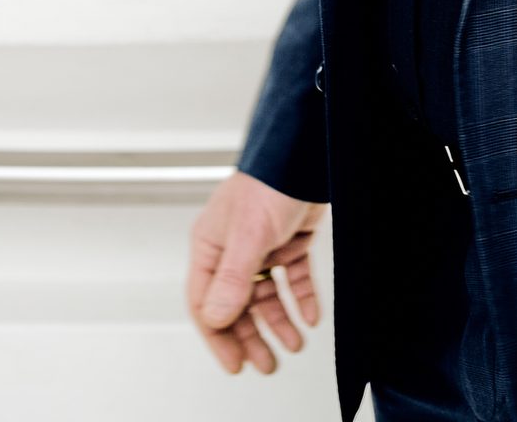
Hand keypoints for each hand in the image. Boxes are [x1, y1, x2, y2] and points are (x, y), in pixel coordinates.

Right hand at [187, 169, 325, 374]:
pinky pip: (293, 276)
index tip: (235, 363)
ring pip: (267, 294)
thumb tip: (218, 319)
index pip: (207, 303)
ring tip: (294, 345)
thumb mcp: (248, 236)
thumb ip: (232, 280)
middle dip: (252, 336)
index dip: (220, 337)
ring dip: (279, 320)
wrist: (306, 152)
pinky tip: (310, 315)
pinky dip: (301, 297)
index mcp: (212, 247)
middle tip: (267, 364)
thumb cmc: (269, 182)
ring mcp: (263, 244)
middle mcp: (234, 248)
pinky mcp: (289, 238)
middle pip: (238, 304)